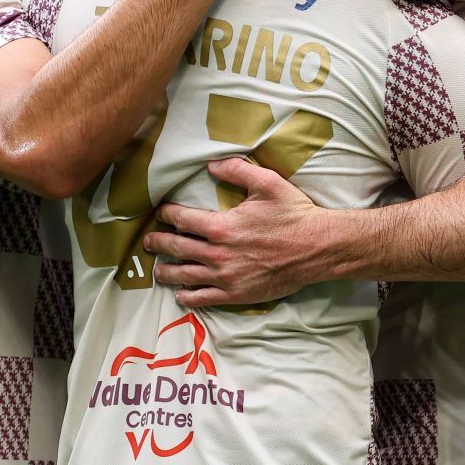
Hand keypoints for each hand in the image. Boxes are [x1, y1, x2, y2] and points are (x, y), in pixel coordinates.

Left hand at [147, 159, 331, 306]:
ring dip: (166, 272)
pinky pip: (202, 298)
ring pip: (184, 276)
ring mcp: (225, 277)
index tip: (161, 213)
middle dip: (158, 242)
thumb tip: (211, 165)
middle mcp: (217, 254)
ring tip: (157, 270)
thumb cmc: (294, 214)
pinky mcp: (235, 294)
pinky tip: (181, 294)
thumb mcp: (268, 183)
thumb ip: (236, 170)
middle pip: (176, 248)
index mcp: (221, 226)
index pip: (182, 220)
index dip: (167, 214)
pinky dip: (187, 297)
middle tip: (148, 241)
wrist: (317, 248)